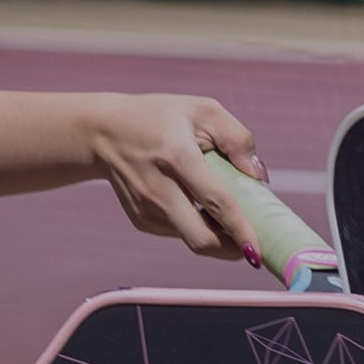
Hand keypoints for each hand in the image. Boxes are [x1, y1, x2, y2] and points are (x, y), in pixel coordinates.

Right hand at [83, 91, 265, 263]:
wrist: (104, 132)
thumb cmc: (162, 118)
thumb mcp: (203, 111)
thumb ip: (237, 139)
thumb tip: (259, 177)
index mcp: (177, 156)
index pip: (215, 201)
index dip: (240, 230)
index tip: (258, 252)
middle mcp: (159, 189)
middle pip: (201, 239)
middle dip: (232, 249)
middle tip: (253, 242)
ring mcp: (147, 209)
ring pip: (193, 238)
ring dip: (217, 233)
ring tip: (223, 207)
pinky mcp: (142, 220)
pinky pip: (181, 231)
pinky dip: (198, 224)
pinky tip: (196, 201)